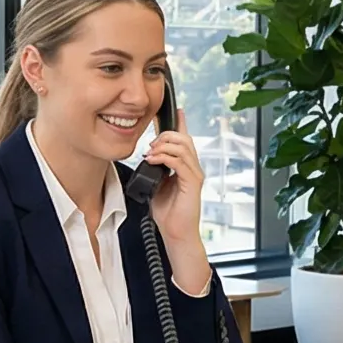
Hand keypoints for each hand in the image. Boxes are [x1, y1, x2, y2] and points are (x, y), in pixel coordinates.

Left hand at [138, 126, 210, 290]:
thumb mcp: (156, 184)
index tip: (174, 110)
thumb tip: (147, 156)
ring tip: (151, 152)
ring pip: (184, 146)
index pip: (184, 139)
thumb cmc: (167, 212)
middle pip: (184, 138)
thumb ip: (156, 168)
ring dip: (164, 145)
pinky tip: (154, 160)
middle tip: (150, 143)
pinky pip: (181, 162)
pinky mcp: (193, 183)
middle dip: (165, 135)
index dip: (180, 123)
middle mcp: (192, 168)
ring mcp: (194, 175)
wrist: (175, 232)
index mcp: (184, 166)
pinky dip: (165, 157)